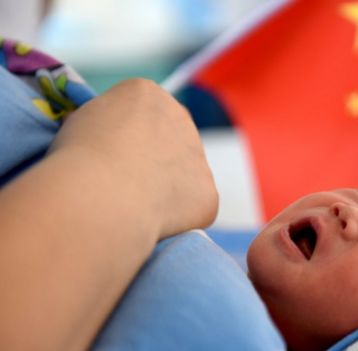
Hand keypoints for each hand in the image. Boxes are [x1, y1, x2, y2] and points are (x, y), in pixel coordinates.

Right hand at [50, 78, 217, 237]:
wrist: (103, 192)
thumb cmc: (81, 155)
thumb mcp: (82, 121)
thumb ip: (107, 124)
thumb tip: (112, 138)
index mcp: (148, 94)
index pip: (142, 114)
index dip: (123, 139)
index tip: (107, 154)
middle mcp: (182, 118)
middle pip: (170, 141)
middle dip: (153, 161)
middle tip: (125, 182)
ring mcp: (200, 157)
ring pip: (184, 176)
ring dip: (165, 190)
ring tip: (134, 203)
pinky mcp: (208, 194)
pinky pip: (192, 208)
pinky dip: (175, 219)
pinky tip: (151, 220)